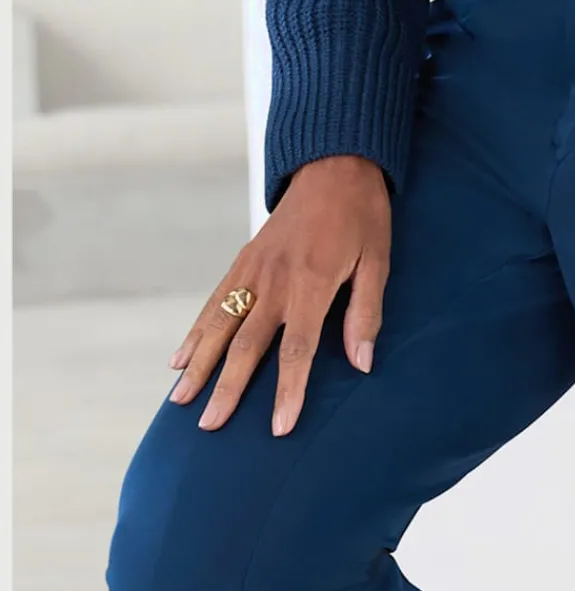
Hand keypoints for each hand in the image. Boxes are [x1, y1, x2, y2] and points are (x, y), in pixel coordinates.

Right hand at [166, 154, 391, 436]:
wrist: (334, 162)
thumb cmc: (362, 213)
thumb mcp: (378, 259)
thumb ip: (366, 312)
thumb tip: (362, 364)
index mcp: (313, 282)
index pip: (298, 349)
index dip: (289, 391)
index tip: (279, 429)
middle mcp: (276, 279)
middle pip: (247, 344)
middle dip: (227, 389)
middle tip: (210, 428)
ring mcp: (255, 268)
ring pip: (219, 324)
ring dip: (199, 365)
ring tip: (180, 402)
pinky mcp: (244, 259)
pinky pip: (215, 300)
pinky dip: (195, 330)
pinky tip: (180, 358)